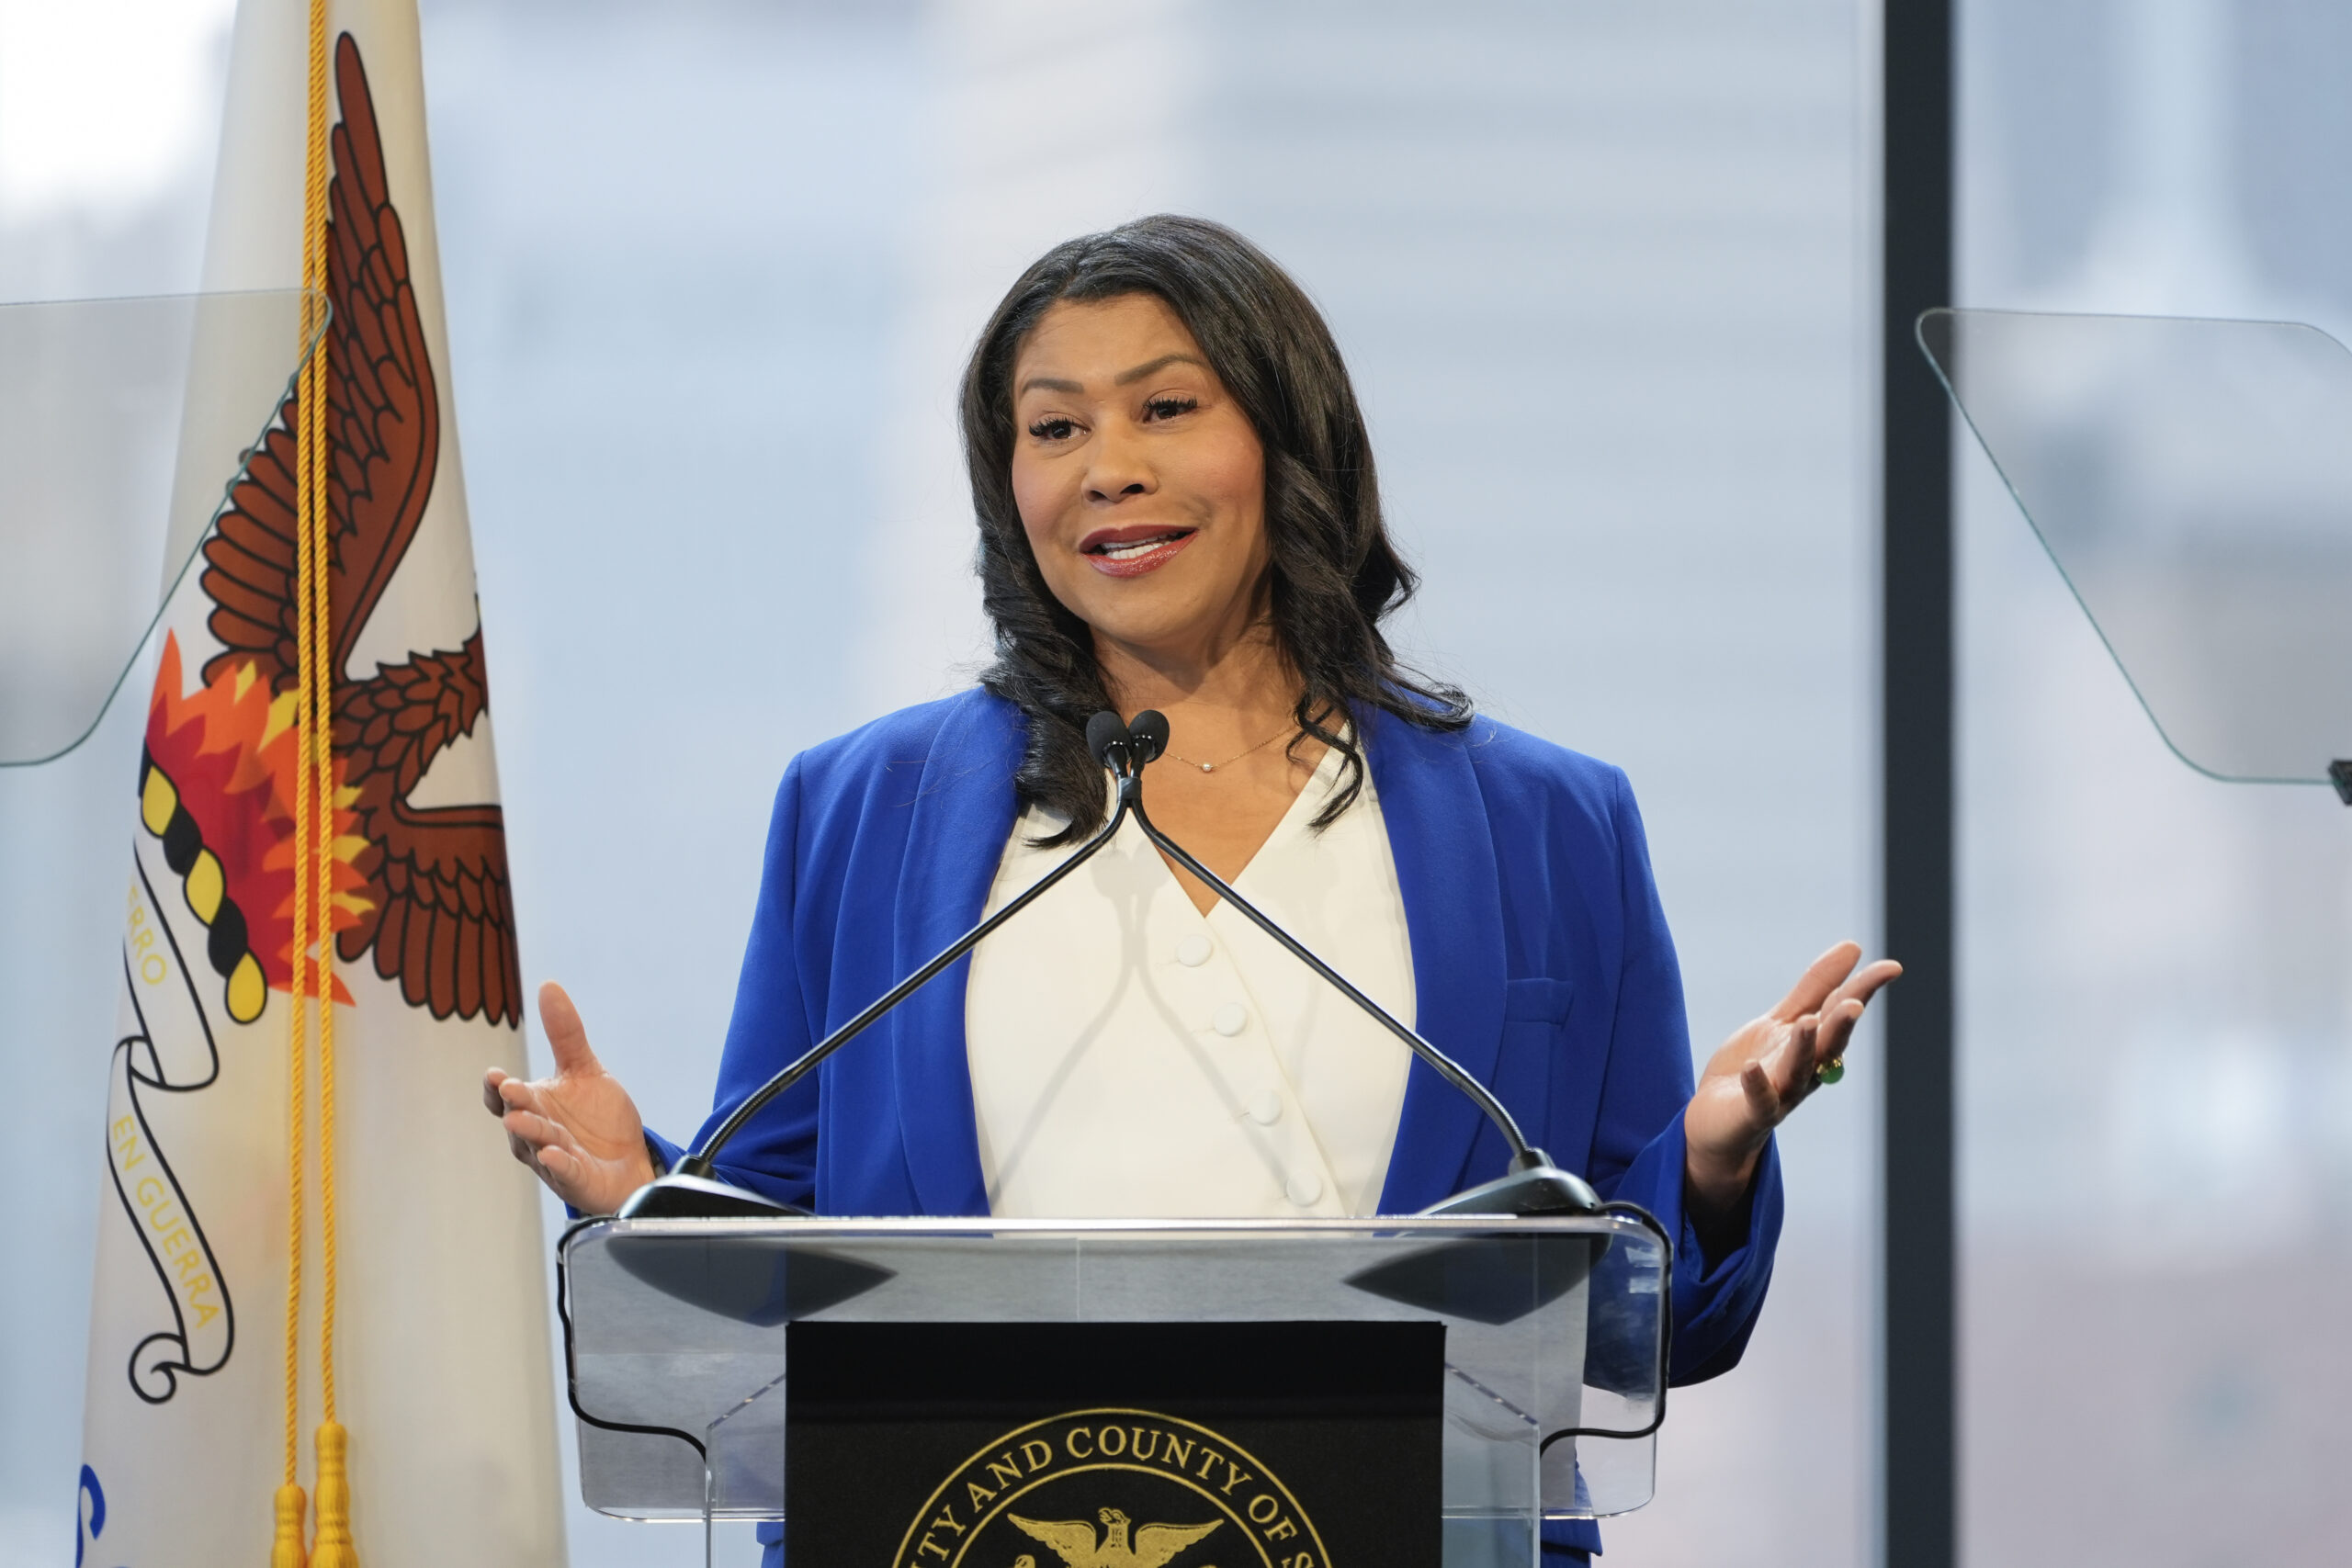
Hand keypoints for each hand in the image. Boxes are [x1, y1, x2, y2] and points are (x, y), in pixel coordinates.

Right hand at [482, 980, 654, 1214]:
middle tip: (510, 1090)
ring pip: (537, 1145)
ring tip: (518, 1120)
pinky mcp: (577, 1180)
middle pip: (520, 1118)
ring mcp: (555, 1159)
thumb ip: (565, 1033)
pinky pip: (564, 1173)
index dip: (497, 1088)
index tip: (495, 1075)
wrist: (628, 1161)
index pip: (505, 1098)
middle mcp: (537, 1134)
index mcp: (535, 1106)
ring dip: (530, 1133)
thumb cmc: (597, 1119)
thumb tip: (548, 985)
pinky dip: (559, 1164)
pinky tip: (555, 1154)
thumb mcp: (584, 1069)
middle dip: (515, 1104)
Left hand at [1684, 941, 1900, 1218]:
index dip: (1865, 990)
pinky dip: (1757, 1085)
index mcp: (1816, 1046)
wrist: (1717, 1121)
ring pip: (1797, 1070)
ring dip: (1804, 1048)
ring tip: (1807, 1023)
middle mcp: (1806, 1071)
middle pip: (1828, 1045)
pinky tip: (1752, 1068)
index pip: (1841, 1013)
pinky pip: (1758, 1100)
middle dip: (1840, 1025)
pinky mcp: (1752, 1112)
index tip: (1892, 967)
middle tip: (1853, 1004)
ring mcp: (1780, 1093)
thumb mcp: (1781, 1020)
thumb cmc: (1756, 1067)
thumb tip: (1854, 947)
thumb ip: (1815, 987)